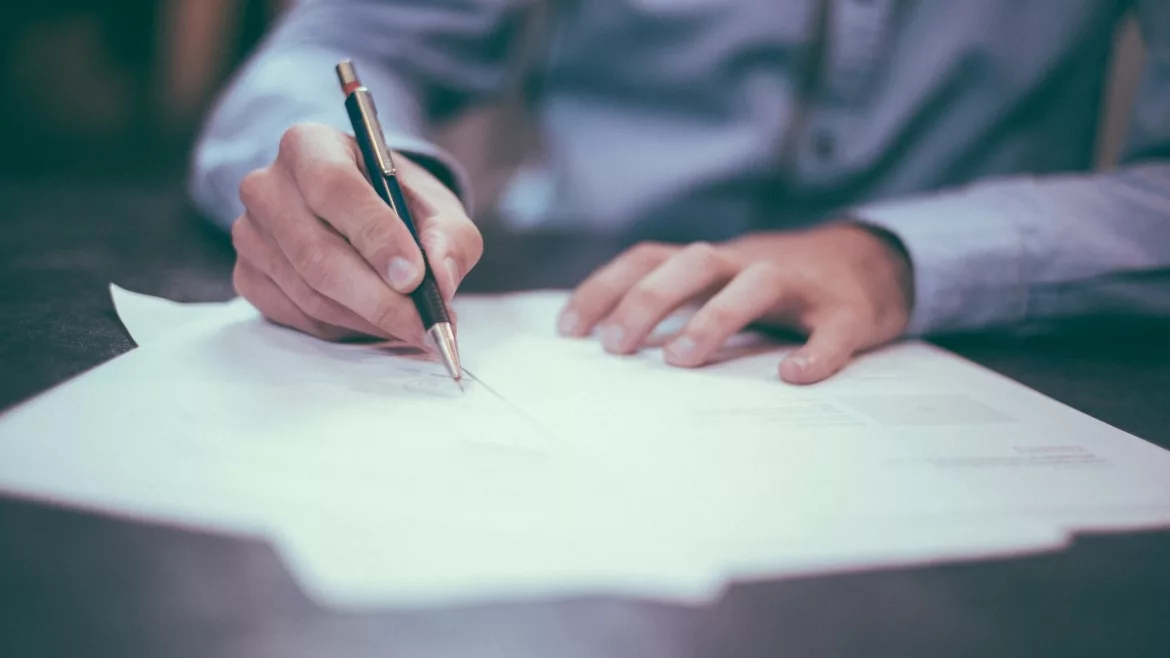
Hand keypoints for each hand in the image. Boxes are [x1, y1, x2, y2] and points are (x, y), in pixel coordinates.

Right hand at [231, 123, 481, 342]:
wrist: (361, 214)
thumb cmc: (398, 203)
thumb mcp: (437, 207)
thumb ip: (449, 238)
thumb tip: (441, 279)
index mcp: (309, 146)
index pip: (334, 188)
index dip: (376, 236)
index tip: (414, 276)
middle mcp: (267, 185)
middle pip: (317, 253)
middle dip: (379, 298)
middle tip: (424, 323)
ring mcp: (250, 234)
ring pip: (310, 293)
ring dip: (368, 319)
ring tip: (412, 325)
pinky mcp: (248, 276)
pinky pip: (298, 315)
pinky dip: (345, 328)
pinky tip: (375, 321)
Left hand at [557, 223, 913, 383]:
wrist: (874, 262)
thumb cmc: (779, 286)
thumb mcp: (723, 284)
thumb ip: (678, 305)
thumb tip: (609, 347)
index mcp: (714, 262)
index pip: (649, 259)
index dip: (606, 287)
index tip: (569, 329)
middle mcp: (750, 262)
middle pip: (693, 263)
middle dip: (648, 300)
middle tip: (615, 347)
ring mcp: (800, 285)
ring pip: (755, 285)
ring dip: (715, 318)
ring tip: (681, 360)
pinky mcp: (848, 311)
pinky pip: (832, 329)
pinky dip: (815, 352)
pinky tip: (794, 376)